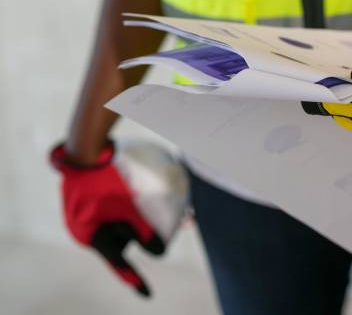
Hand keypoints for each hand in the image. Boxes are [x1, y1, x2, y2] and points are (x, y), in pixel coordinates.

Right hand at [50, 140, 185, 296]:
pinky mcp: (95, 198)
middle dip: (148, 239)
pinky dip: (136, 208)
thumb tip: (160, 253)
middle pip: (124, 241)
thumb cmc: (105, 177)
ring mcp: (90, 214)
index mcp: (90, 236)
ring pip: (124, 223)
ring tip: (176, 213)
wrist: (85, 144)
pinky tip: (156, 196)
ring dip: (145, 222)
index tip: (147, 295)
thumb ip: (143, 231)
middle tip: (176, 229)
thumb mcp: (127, 207)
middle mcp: (87, 229)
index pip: (118, 262)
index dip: (134, 279)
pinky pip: (120, 209)